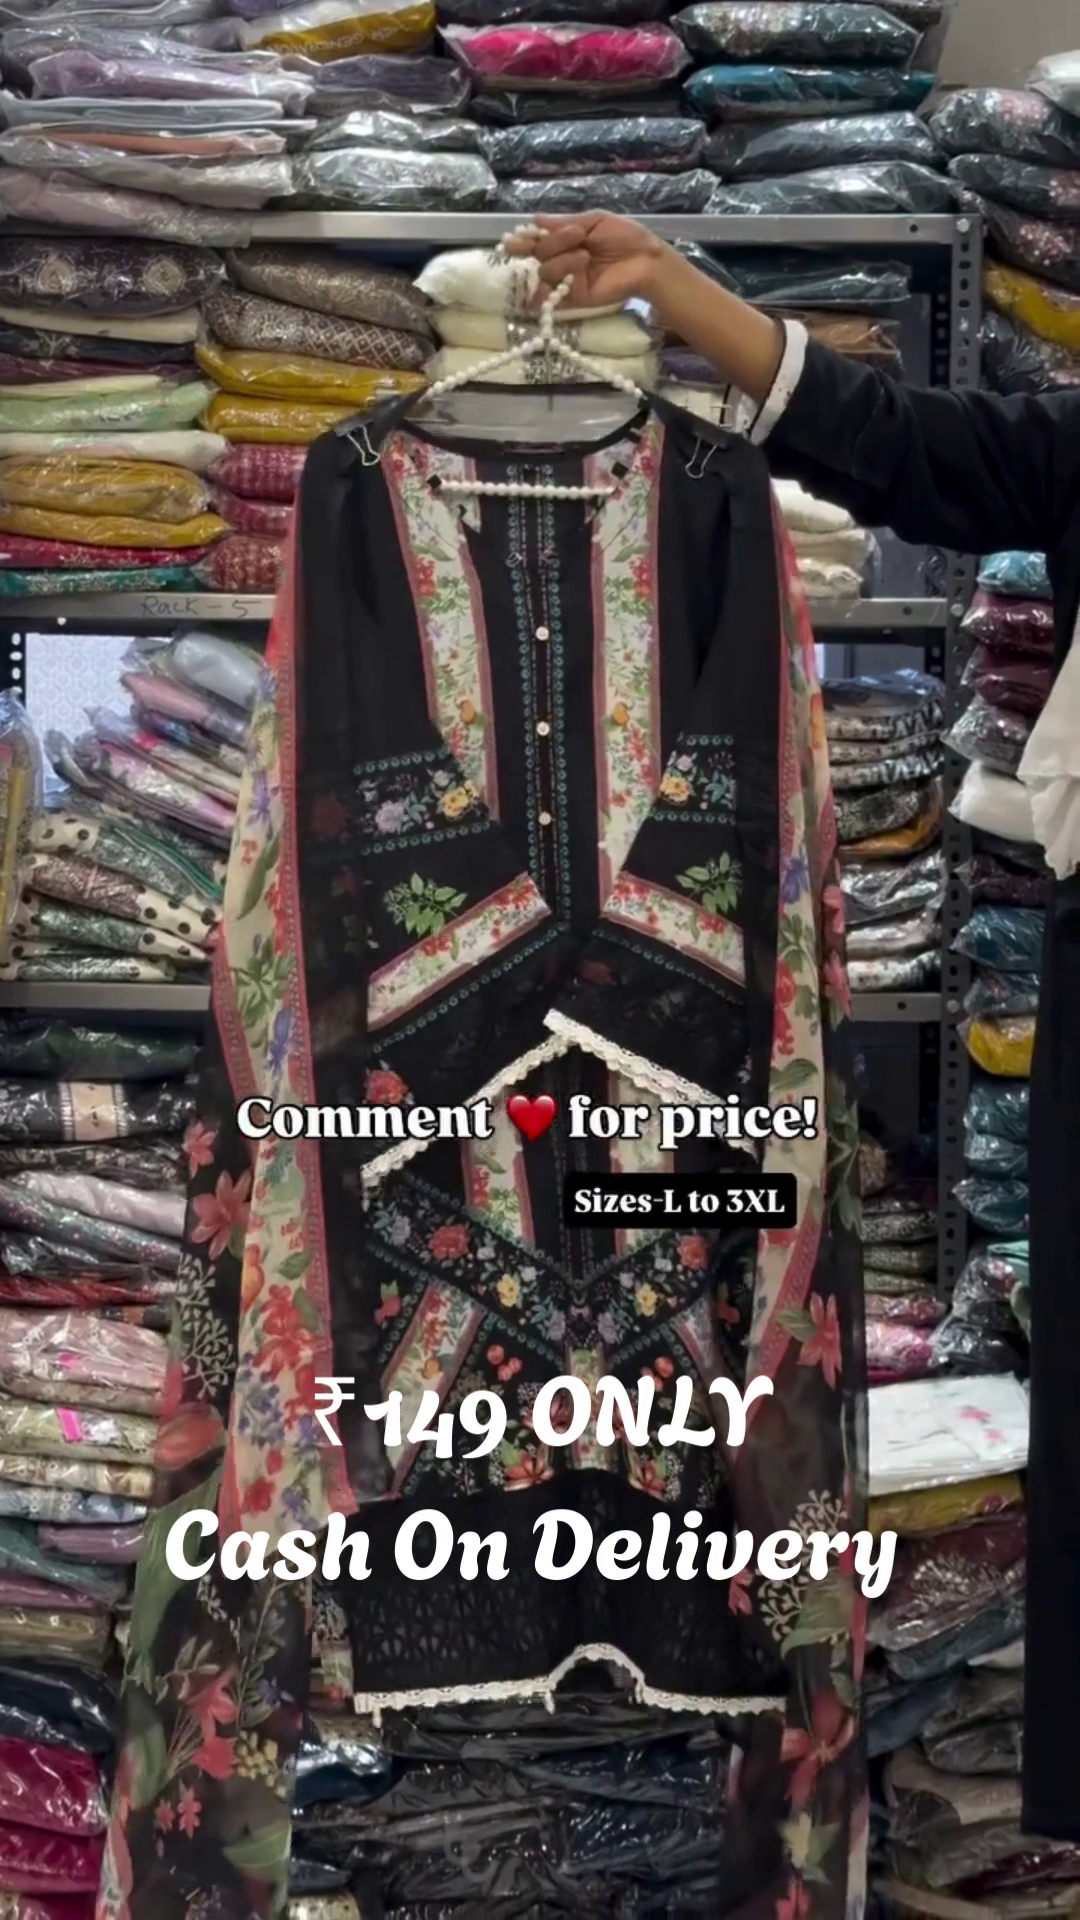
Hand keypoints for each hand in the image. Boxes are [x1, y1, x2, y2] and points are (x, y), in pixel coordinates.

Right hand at [504, 214, 669, 310]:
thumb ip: (563, 223)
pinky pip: (554, 290)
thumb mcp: (594, 221)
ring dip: (563, 258)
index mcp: (565, 240)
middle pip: (538, 253)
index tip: (513, 240)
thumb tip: (535, 220)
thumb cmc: (624, 237)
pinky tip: (571, 271)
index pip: (537, 240)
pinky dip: (558, 280)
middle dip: (554, 242)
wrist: (644, 261)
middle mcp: (562, 259)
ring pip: (544, 269)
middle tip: (576, 236)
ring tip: (586, 255)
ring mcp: (566, 280)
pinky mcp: (573, 298)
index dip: (523, 240)